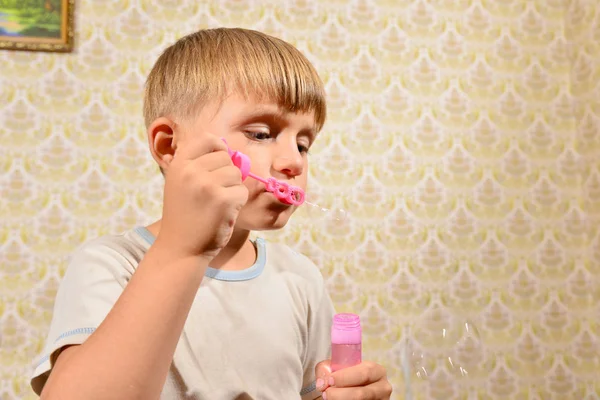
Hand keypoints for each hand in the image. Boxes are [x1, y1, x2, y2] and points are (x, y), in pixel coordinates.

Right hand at [157, 132, 247, 258]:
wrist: (181, 249)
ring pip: (236, 174)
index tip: (218, 164)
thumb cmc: (185, 215)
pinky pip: (242, 191)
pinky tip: (222, 214)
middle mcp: (191, 171)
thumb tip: (231, 151)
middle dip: (227, 174)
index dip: (219, 149)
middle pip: (227, 158)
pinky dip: (237, 204)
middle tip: (214, 195)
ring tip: (217, 205)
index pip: (208, 139)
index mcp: (179, 164)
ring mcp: (207, 185)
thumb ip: (200, 165)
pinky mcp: (224, 200)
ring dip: (233, 189)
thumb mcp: (181, 184)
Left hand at [315, 360, 391, 399]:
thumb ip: (326, 369)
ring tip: (329, 398)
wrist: (351, 391)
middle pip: (361, 393)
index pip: (364, 373)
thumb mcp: (338, 369)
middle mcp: (383, 387)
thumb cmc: (346, 378)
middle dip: (339, 394)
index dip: (344, 377)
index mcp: (376, 370)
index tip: (329, 380)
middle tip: (326, 393)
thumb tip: (322, 382)